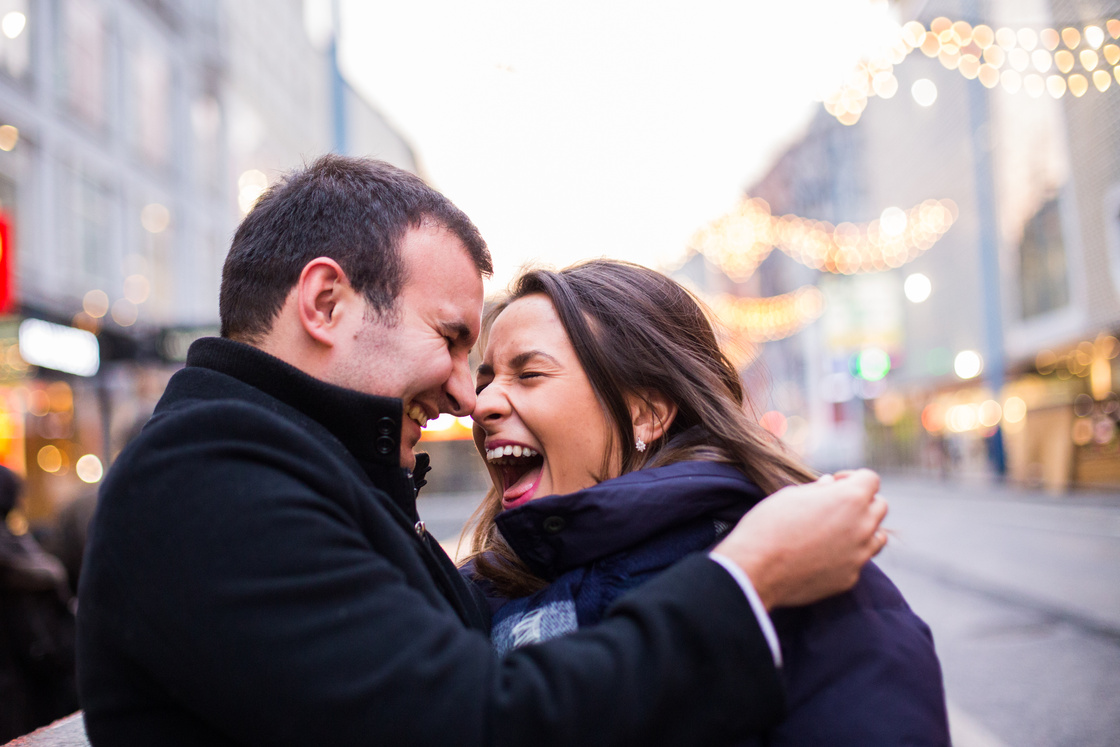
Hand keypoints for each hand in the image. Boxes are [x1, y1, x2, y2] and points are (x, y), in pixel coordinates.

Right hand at [712, 469, 886, 609]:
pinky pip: (858, 561)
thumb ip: (818, 489)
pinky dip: (847, 555)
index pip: (871, 479)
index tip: (835, 483)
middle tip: (835, 506)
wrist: (755, 570)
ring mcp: (859, 555)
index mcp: (849, 498)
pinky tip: (822, 555)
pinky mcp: (850, 578)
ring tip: (836, 531)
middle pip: (880, 506)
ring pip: (878, 536)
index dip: (852, 477)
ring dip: (863, 529)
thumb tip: (830, 484)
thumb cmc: (768, 525)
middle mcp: (862, 526)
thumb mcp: (790, 496)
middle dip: (861, 502)